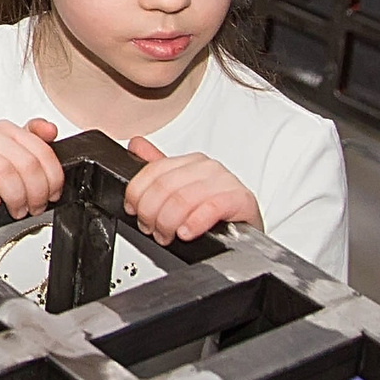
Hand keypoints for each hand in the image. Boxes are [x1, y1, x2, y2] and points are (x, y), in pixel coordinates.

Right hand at [0, 118, 64, 213]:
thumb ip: (36, 141)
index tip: (52, 195)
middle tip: (34, 208)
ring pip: (4, 171)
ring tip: (16, 210)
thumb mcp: (14, 155)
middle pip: (27, 164)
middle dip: (36, 192)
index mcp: (9, 130)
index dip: (52, 178)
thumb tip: (50, 130)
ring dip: (15, 197)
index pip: (42, 152)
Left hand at [122, 138, 260, 243]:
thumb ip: (158, 168)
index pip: (152, 170)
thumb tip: (136, 144)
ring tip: (167, 235)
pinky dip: (193, 223)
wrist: (246, 229)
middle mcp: (207, 168)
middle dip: (151, 213)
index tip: (133, 211)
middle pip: (164, 187)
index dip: (136, 194)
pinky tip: (186, 233)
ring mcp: (225, 181)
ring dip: (168, 223)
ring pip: (183, 199)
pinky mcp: (240, 199)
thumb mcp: (182, 189)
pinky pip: (211, 208)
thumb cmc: (213, 211)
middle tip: (151, 229)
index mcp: (191, 162)